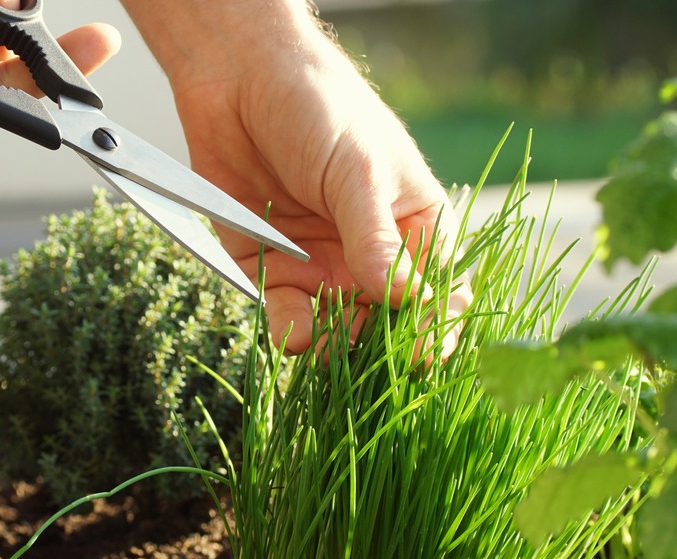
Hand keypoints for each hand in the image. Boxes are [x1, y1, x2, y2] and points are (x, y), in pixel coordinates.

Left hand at [122, 0, 469, 354]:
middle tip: (373, 360)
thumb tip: (403, 299)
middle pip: (388, 324)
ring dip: (337, 346)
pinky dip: (291, 332)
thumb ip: (376, 239)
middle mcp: (371, 257)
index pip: (439, 291)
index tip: (426, 349)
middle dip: (382, 347)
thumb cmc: (318, 108)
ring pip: (338, 332)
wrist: (237, 80)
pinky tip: (296, 333)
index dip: (436, 325)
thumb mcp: (357, 170)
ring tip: (330, 343)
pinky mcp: (271, 271)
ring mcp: (322, 267)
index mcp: (413, 227)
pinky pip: (286, 316)